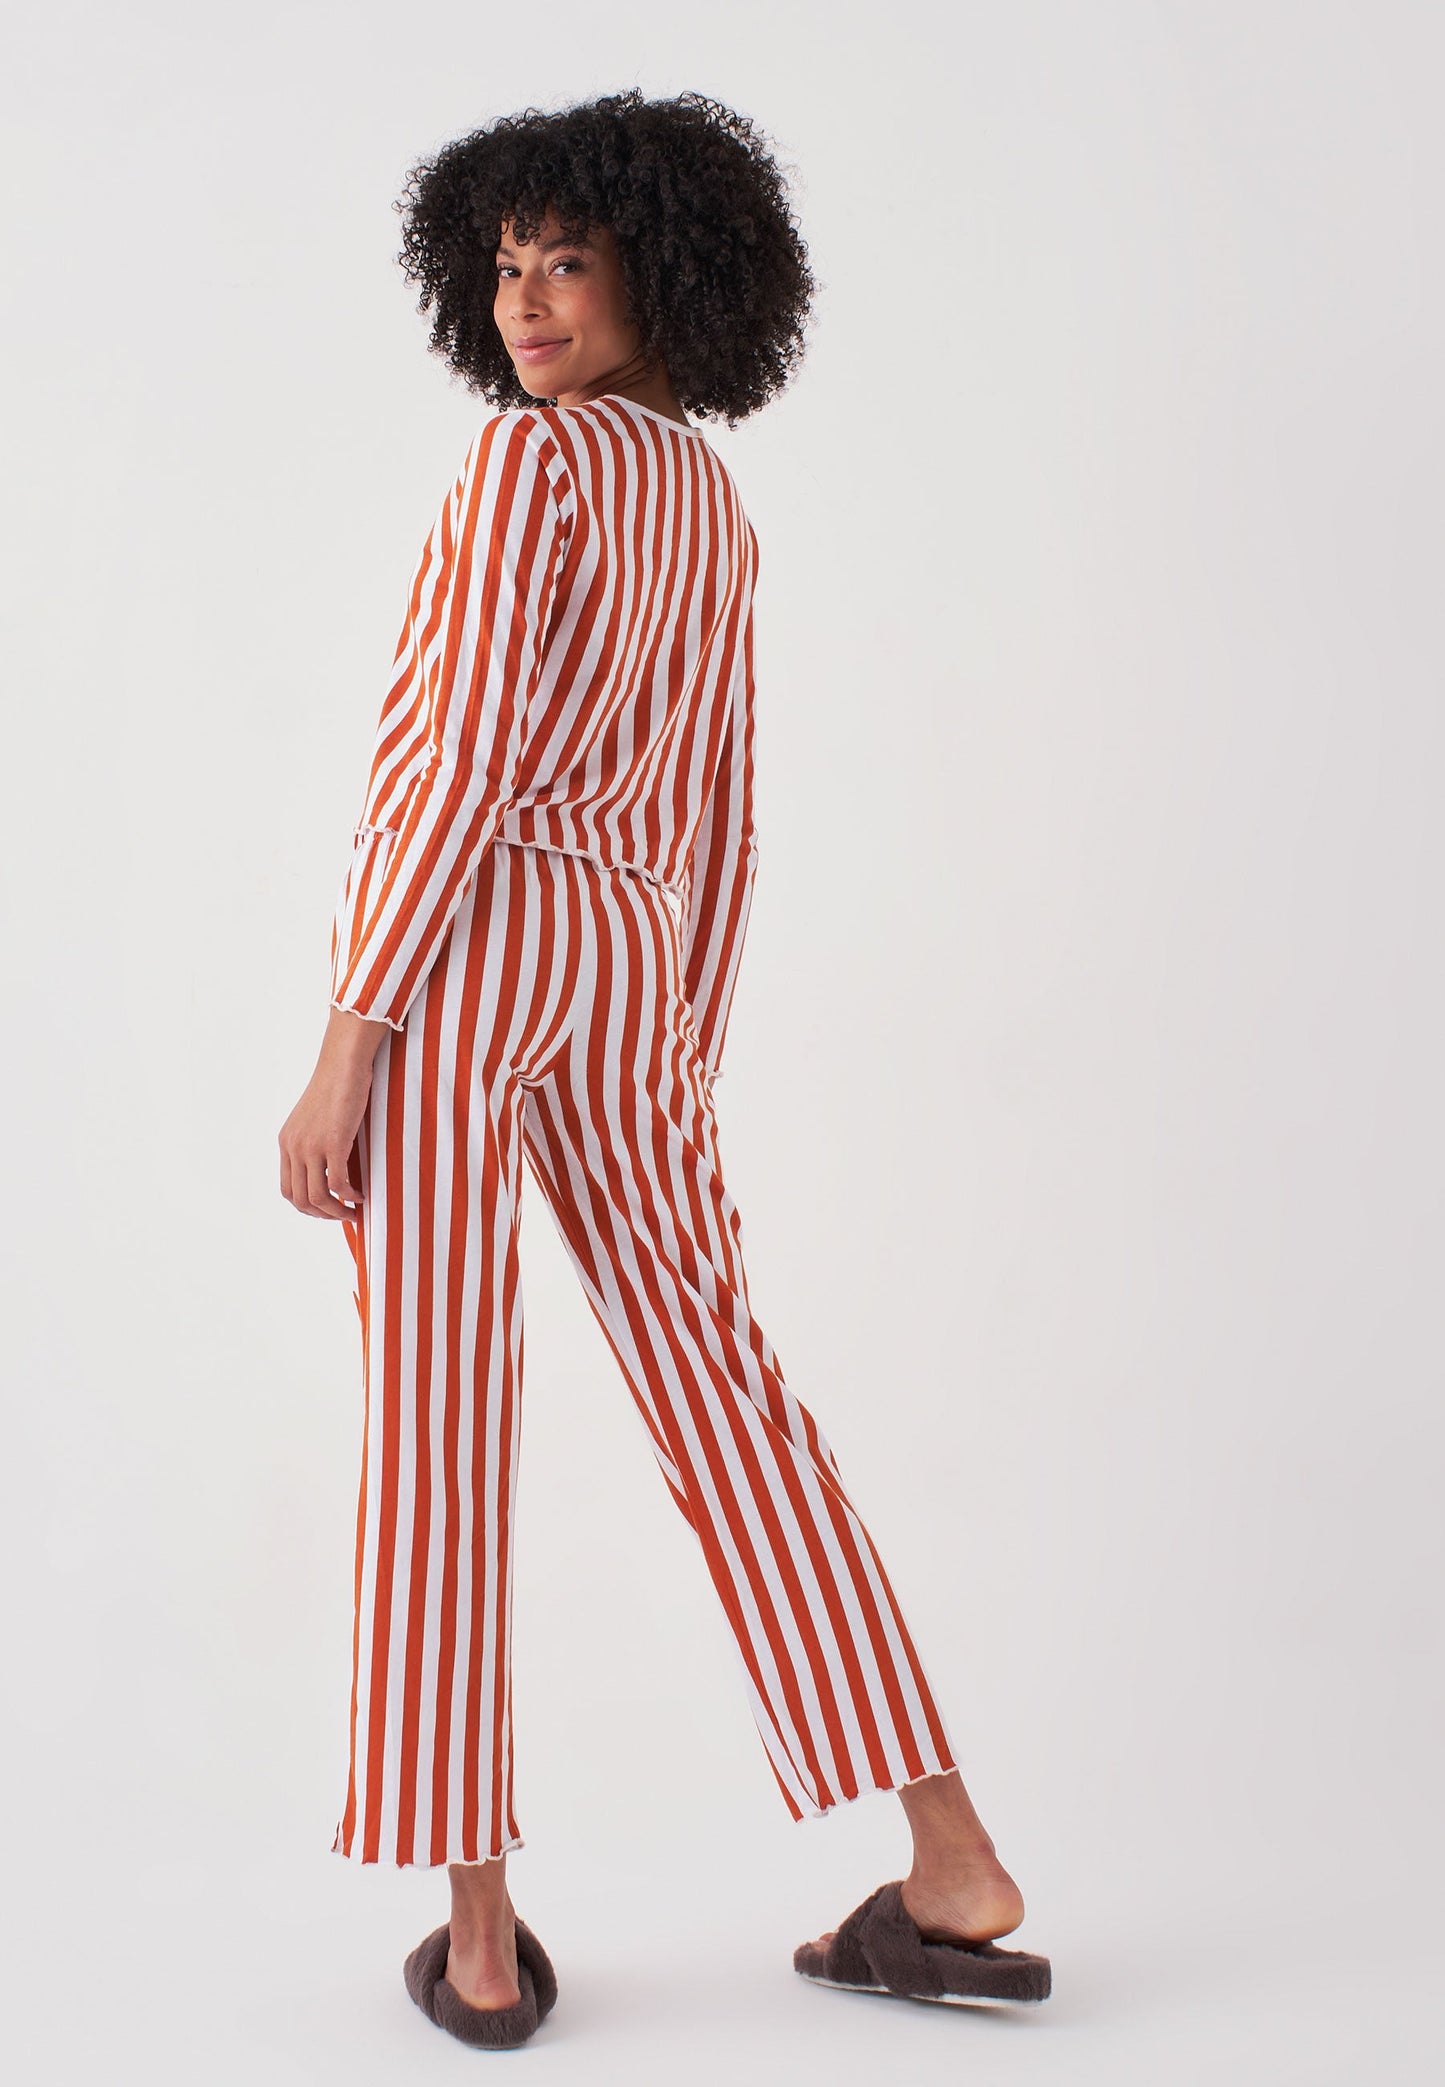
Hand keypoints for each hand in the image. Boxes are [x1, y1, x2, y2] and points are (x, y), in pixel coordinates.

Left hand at [279, 1008, 392, 1218]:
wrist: (343, 1064)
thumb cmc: (337, 1087)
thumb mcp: (315, 1119)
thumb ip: (314, 1142)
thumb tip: (329, 1166)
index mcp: (286, 1142)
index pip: (288, 1189)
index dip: (307, 1206)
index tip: (328, 1208)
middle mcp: (293, 1147)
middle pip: (299, 1198)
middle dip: (322, 1214)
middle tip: (343, 1216)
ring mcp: (310, 1146)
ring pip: (317, 1197)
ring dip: (336, 1211)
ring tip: (353, 1211)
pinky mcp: (332, 1143)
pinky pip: (337, 1183)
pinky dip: (349, 1195)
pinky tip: (361, 1194)